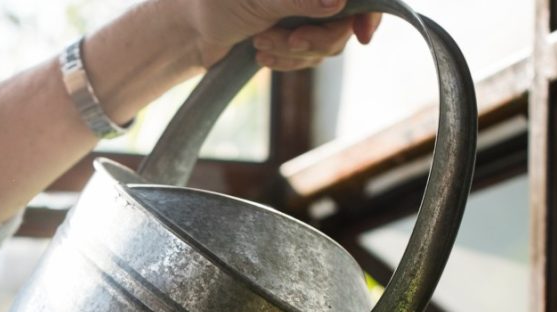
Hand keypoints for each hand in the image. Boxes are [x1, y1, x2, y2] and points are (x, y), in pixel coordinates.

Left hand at [185, 0, 381, 69]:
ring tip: (261, 45)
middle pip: (346, 20)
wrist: (188, 29)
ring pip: (328, 43)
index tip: (361, 35)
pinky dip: (290, 62)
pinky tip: (263, 57)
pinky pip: (311, 57)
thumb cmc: (215, 2)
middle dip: (318, 38)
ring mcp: (306, 10)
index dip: (367, 12)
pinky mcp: (296, 33)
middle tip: (291, 41)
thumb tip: (338, 1)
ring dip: (296, 52)